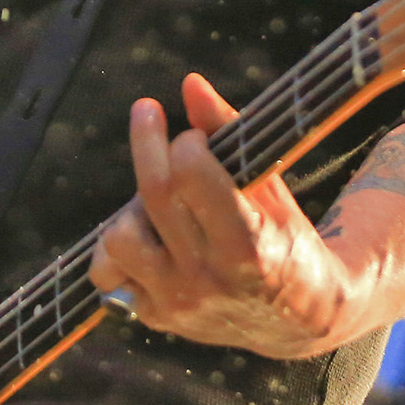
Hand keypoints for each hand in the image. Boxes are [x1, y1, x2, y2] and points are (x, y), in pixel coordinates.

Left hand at [89, 73, 367, 357]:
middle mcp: (207, 279)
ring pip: (118, 236)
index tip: (195, 137)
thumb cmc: (285, 239)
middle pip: (154, 193)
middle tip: (147, 110)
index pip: (192, 174)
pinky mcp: (154, 318)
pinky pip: (107, 273)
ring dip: (132, 208)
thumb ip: (229, 134)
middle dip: (147, 140)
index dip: (189, 142)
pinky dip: (119, 250)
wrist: (297, 320)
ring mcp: (177, 303)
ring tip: (159, 204)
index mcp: (246, 246)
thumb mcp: (271, 189)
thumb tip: (190, 83)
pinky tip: (147, 238)